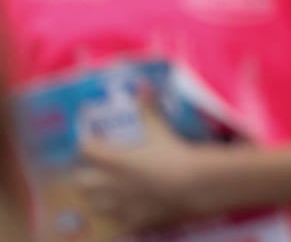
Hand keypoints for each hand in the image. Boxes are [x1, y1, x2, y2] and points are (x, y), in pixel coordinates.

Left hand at [73, 99, 212, 233]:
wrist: (193, 185)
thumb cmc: (174, 154)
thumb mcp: (160, 129)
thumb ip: (148, 109)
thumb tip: (142, 85)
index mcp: (112, 160)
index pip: (85, 150)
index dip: (85, 143)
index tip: (90, 138)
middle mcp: (109, 184)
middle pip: (81, 181)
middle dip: (85, 174)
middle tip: (95, 167)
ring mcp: (119, 205)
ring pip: (95, 204)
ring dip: (98, 196)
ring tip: (108, 189)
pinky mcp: (132, 220)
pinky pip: (117, 220)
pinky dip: (119, 215)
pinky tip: (129, 209)